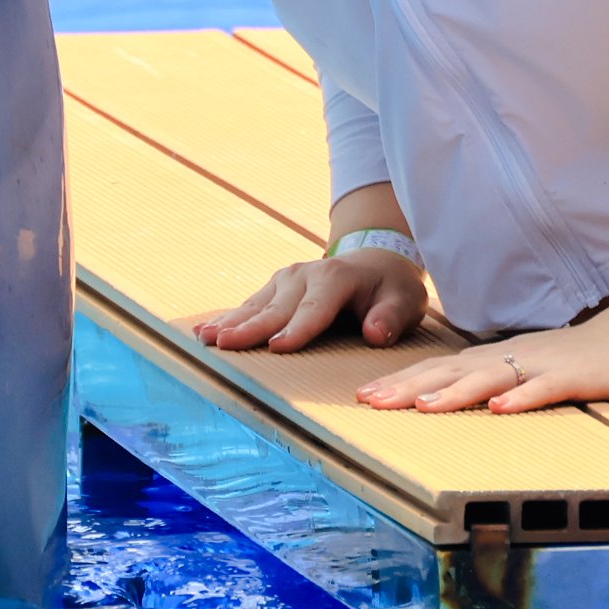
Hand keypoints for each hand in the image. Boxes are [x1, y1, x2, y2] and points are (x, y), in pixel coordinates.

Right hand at [196, 249, 426, 352]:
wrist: (376, 262)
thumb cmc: (390, 290)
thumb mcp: (404, 301)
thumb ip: (391, 317)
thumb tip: (375, 334)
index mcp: (337, 278)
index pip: (316, 308)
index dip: (297, 328)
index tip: (278, 346)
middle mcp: (306, 275)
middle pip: (277, 307)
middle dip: (251, 327)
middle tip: (224, 344)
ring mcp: (286, 279)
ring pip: (256, 305)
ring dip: (230, 322)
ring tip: (204, 338)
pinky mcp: (274, 287)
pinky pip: (249, 305)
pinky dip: (227, 318)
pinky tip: (203, 331)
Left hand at [356, 305, 608, 414]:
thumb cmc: (582, 357)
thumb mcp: (529, 368)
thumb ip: (496, 379)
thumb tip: (456, 397)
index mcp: (498, 357)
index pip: (440, 368)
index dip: (402, 381)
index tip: (364, 395)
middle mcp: (511, 357)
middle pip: (451, 371)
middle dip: (409, 386)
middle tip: (368, 401)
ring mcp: (542, 365)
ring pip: (489, 378)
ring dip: (454, 392)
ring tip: (421, 407)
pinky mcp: (575, 376)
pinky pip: (544, 388)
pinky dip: (521, 398)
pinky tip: (499, 410)